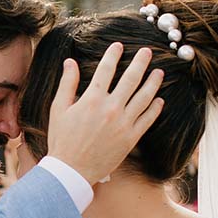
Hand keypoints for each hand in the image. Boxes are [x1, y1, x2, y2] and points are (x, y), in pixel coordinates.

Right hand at [46, 44, 162, 184]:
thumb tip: (70, 62)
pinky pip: (147, 120)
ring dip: (152, 83)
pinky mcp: (131, 138)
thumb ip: (67, 84)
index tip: (118, 46)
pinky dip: (155, 109)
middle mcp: (111, 109)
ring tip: (159, 72)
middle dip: (140, 62)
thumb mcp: (59, 109)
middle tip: (147, 51)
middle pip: (130, 79)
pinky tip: (159, 100)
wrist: (71, 170)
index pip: (106, 70)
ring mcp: (123, 124)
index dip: (113, 55)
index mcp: (92, 99)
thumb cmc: (62, 140)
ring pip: (143, 98)